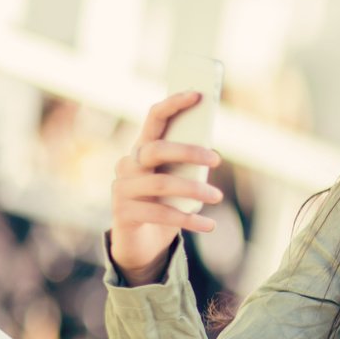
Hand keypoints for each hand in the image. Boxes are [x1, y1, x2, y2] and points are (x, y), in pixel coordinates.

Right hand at [109, 91, 224, 285]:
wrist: (141, 243)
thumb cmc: (165, 204)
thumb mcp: (178, 182)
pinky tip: (209, 225)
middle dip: (188, 151)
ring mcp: (122, 189)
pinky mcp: (124, 214)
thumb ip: (188, 166)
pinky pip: (161, 214)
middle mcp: (127, 165)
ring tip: (217, 196)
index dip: (173, 104)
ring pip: (162, 183)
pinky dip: (190, 220)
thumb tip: (213, 150)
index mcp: (142, 150)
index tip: (198, 94)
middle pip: (157, 149)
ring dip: (194, 189)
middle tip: (217, 159)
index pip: (154, 119)